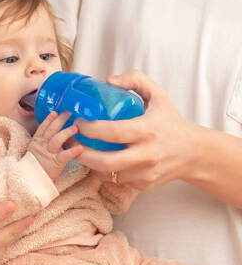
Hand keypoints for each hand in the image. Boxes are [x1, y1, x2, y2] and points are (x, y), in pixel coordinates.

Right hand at [28, 111, 83, 180]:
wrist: (32, 180)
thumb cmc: (37, 165)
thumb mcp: (36, 150)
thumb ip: (45, 140)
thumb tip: (56, 131)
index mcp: (37, 141)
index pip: (43, 127)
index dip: (49, 119)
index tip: (56, 112)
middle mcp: (43, 145)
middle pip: (51, 130)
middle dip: (60, 120)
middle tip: (69, 113)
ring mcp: (49, 153)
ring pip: (57, 140)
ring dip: (66, 132)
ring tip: (75, 127)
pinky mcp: (56, 162)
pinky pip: (65, 155)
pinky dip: (73, 151)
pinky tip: (80, 147)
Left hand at [69, 70, 197, 190]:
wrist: (194, 153)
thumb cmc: (170, 121)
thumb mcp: (158, 94)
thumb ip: (135, 80)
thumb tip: (108, 81)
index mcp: (148, 131)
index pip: (113, 133)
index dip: (90, 129)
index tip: (77, 123)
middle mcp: (147, 155)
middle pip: (105, 162)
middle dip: (80, 153)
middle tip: (70, 141)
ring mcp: (145, 173)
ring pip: (106, 174)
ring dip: (88, 163)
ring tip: (79, 149)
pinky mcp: (143, 185)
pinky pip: (115, 180)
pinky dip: (102, 170)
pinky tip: (98, 159)